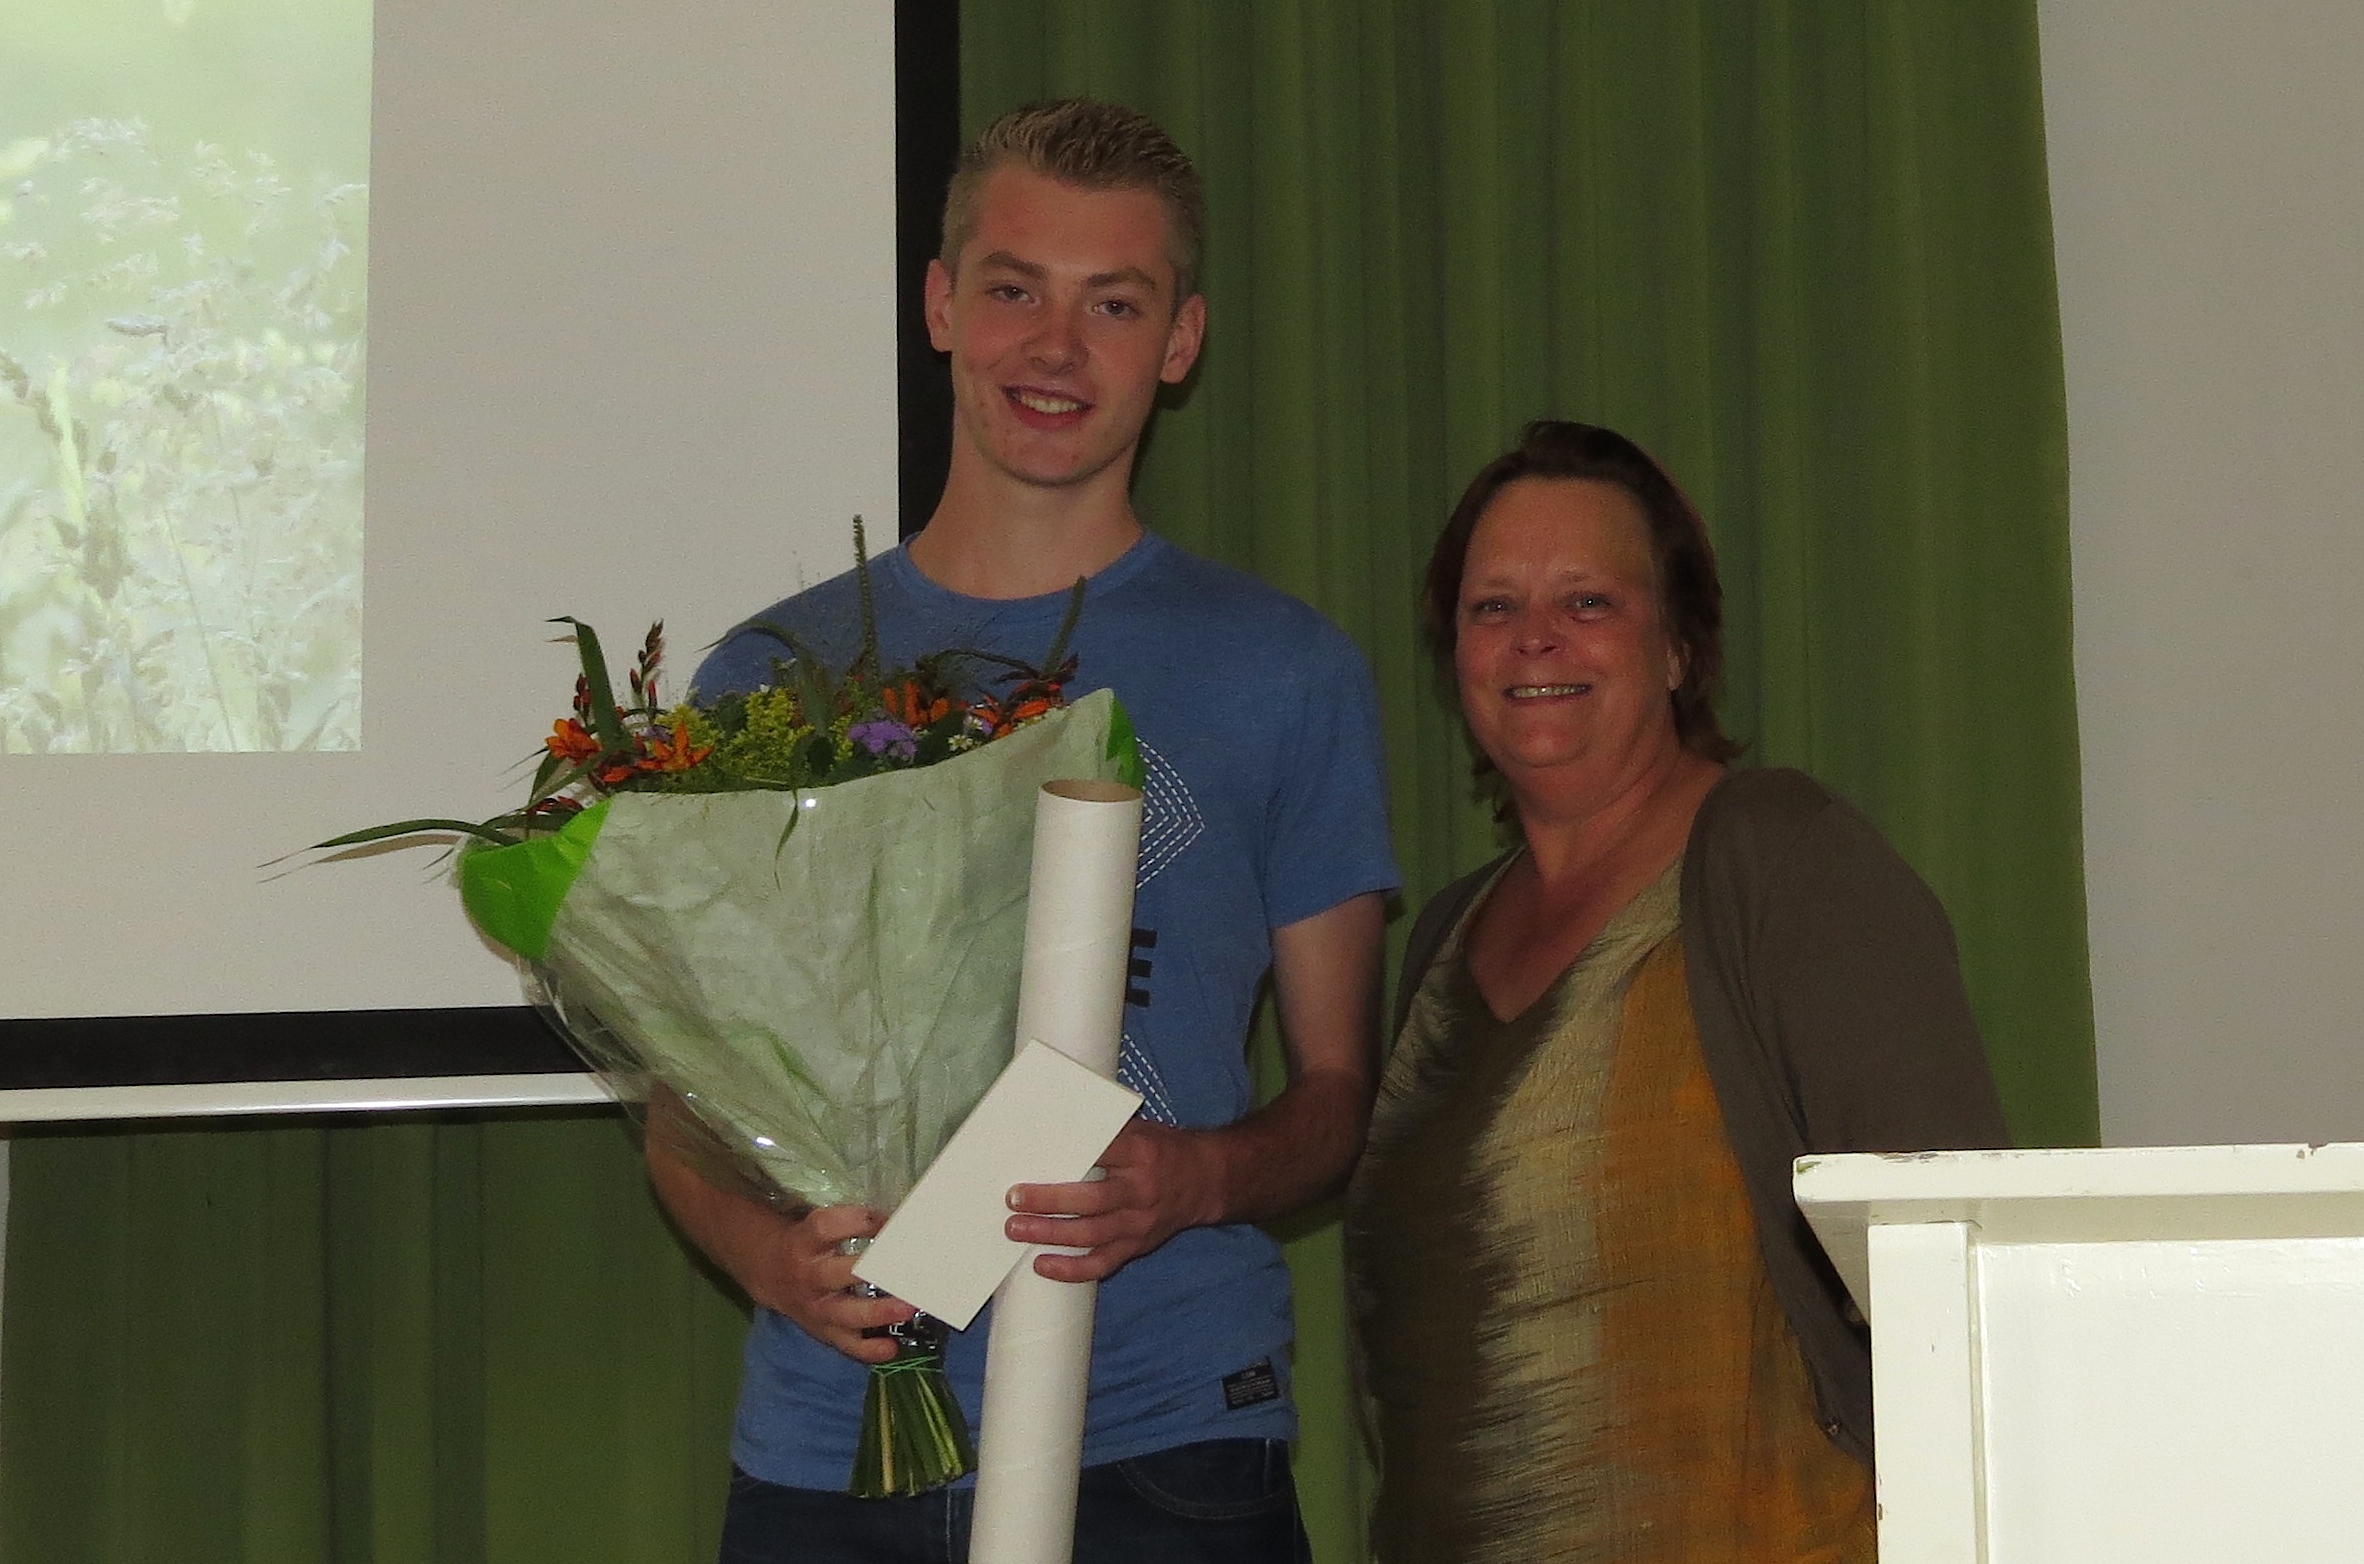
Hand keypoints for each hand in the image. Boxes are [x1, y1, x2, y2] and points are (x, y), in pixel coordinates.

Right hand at [741, 1203, 916, 1364]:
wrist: (772, 1274)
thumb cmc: (809, 1244)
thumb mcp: (819, 1226)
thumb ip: (852, 1222)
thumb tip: (905, 1217)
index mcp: (807, 1241)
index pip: (828, 1227)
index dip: (860, 1221)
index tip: (891, 1219)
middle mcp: (810, 1275)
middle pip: (840, 1273)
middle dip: (875, 1271)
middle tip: (908, 1269)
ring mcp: (816, 1307)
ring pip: (847, 1314)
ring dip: (879, 1313)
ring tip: (908, 1309)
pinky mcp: (823, 1331)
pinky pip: (846, 1344)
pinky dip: (869, 1350)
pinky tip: (892, 1348)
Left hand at [1004, 1119, 1224, 1282]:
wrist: (1206, 1180)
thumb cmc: (1163, 1150)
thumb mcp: (1140, 1130)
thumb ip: (1104, 1132)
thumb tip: (1054, 1125)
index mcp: (1141, 1152)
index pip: (1103, 1151)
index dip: (1071, 1154)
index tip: (1036, 1151)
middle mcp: (1141, 1189)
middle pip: (1092, 1199)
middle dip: (1050, 1201)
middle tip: (1013, 1199)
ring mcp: (1139, 1222)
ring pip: (1092, 1234)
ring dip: (1051, 1234)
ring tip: (1017, 1230)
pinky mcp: (1137, 1245)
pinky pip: (1103, 1263)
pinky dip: (1072, 1269)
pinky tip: (1043, 1266)